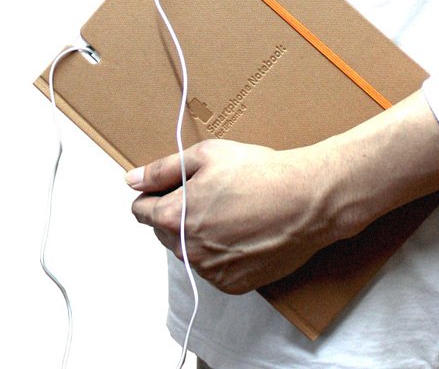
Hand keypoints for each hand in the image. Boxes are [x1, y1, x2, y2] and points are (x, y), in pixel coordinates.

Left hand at [127, 92, 438, 294]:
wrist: (306, 199)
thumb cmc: (260, 173)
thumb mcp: (206, 156)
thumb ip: (161, 170)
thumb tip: (132, 180)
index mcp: (172, 218)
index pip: (140, 210)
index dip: (156, 193)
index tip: (176, 186)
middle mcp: (186, 251)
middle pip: (164, 231)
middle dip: (178, 212)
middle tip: (212, 194)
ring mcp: (210, 271)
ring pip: (189, 249)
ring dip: (200, 233)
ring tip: (233, 211)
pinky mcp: (234, 283)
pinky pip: (214, 267)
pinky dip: (222, 252)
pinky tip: (244, 231)